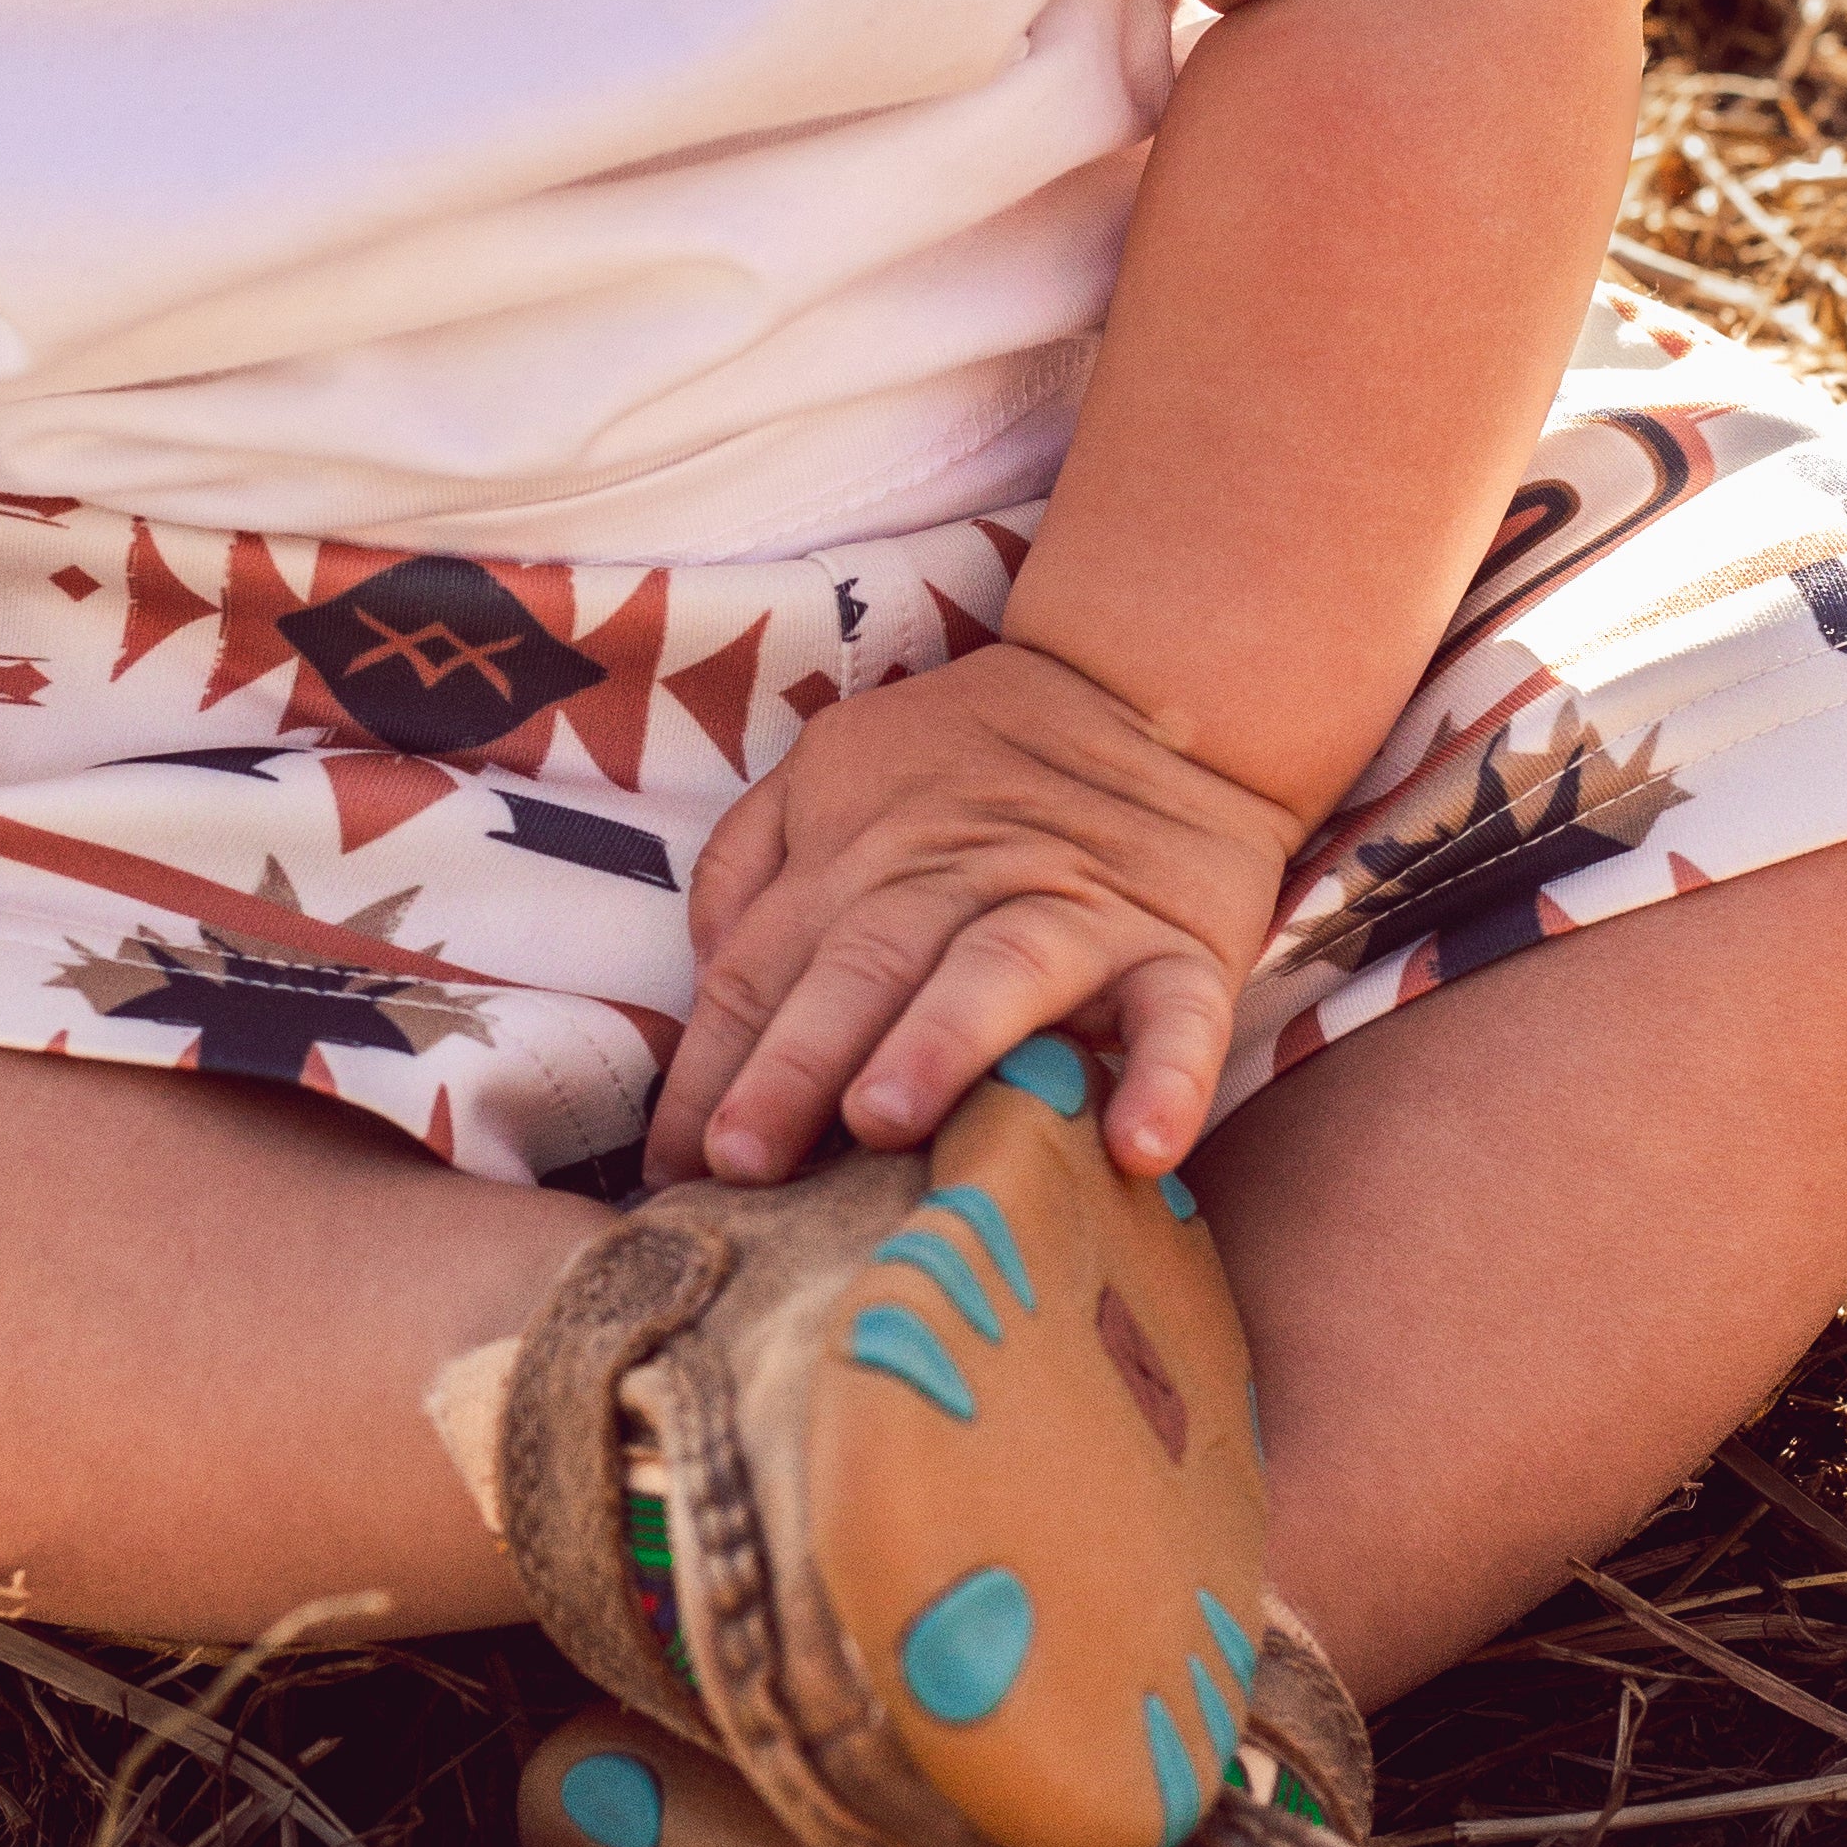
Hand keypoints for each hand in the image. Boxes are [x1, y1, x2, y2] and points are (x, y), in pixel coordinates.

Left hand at [644, 644, 1297, 1193]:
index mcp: (858, 844)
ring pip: (996, 971)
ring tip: (884, 1123)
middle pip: (860, 965)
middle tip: (740, 1162)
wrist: (1151, 680)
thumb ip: (752, 858)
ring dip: (938, 1045)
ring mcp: (1070, 908)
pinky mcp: (1177, 941)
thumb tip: (705, 973)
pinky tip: (1139, 1149)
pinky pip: (1179, 1013)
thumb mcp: (834, 763)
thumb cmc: (972, 755)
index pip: (762, 963)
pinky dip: (1167, 1077)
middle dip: (792, 1062)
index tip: (666, 1166)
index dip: (709, 1065)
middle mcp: (954, 874)